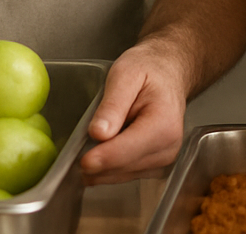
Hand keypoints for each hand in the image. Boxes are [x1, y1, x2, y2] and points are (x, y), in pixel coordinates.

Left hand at [80, 38, 188, 183]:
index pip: (129, 151)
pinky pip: (126, 175)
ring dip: (102, 167)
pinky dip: (109, 167)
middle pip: (124, 167)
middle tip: (77, 149)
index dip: (103, 158)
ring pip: (122, 176)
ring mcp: (164, 160)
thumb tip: (99, 133)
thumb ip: (113, 104)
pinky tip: (103, 149)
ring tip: (90, 144)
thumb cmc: (147, 71)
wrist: (167, 74)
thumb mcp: (125, 74)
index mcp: (163, 124)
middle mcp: (168, 147)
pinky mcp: (156, 166)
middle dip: (98, 162)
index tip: (82, 161)